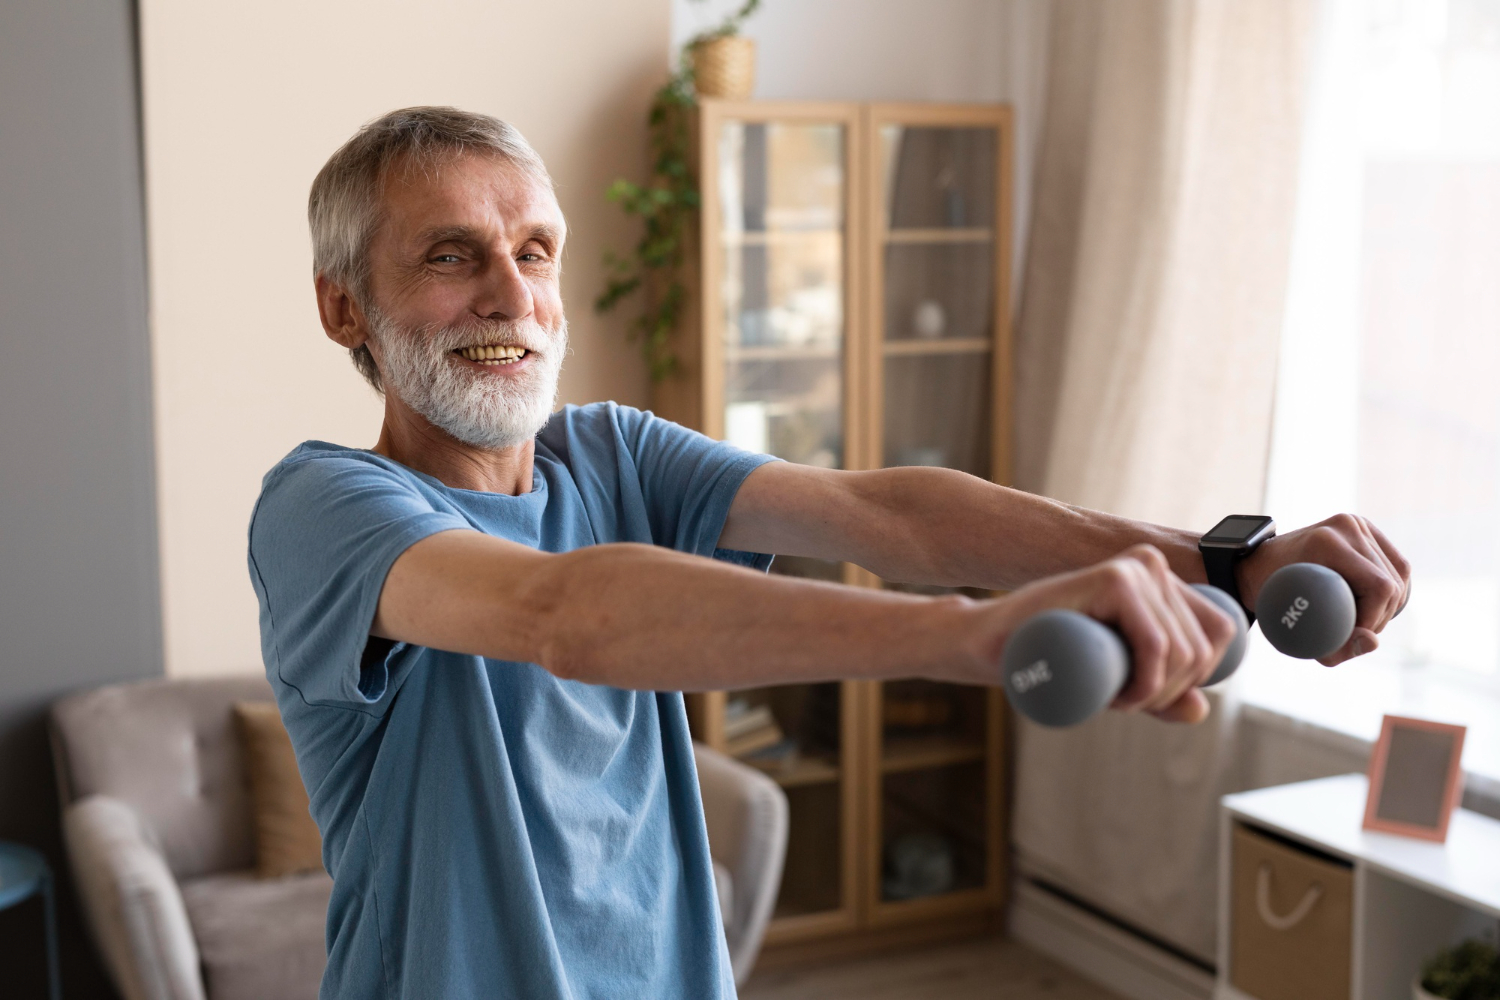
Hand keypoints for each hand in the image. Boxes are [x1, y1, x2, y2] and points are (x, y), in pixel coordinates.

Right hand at [979, 545, 1239, 722]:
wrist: (995, 645)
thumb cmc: (1054, 658)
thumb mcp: (1118, 677)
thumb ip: (1162, 691)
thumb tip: (1202, 708)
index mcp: (1163, 580)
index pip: (1220, 632)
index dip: (1193, 678)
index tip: (1149, 696)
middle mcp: (1154, 565)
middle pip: (1203, 649)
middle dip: (1170, 693)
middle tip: (1123, 703)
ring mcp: (1135, 568)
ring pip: (1182, 652)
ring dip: (1154, 694)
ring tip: (1112, 698)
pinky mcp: (1114, 578)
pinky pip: (1157, 645)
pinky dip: (1144, 684)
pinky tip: (1115, 696)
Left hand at [1238, 514, 1410, 666]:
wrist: (1258, 564)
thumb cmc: (1270, 598)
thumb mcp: (1292, 629)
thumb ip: (1335, 647)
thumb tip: (1373, 642)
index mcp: (1327, 542)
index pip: (1379, 588)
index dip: (1375, 619)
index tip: (1353, 636)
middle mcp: (1346, 526)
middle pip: (1392, 582)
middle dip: (1380, 616)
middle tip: (1355, 632)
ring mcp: (1356, 523)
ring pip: (1399, 573)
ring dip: (1387, 604)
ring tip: (1360, 618)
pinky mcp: (1365, 527)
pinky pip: (1397, 564)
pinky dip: (1392, 589)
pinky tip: (1373, 603)